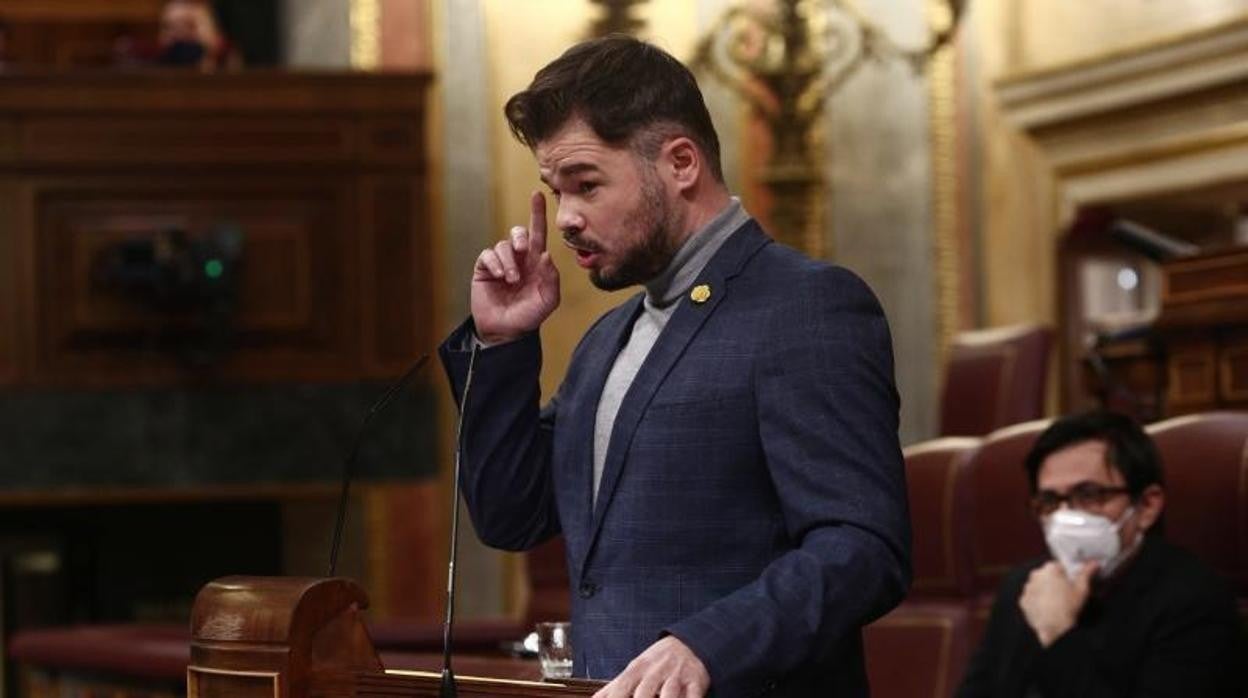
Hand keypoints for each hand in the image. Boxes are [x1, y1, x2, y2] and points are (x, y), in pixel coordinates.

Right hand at [471, 191, 559, 343]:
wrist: (506, 331)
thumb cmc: (529, 316)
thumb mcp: (548, 300)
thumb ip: (552, 278)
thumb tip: (547, 254)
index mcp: (537, 262)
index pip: (538, 233)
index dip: (537, 214)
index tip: (536, 194)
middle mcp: (519, 259)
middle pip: (518, 233)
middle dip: (520, 236)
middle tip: (524, 249)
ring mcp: (501, 263)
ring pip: (503, 245)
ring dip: (509, 261)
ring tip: (511, 280)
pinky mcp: (485, 269)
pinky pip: (488, 255)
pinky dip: (495, 263)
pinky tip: (500, 276)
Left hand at [592, 636, 709, 697]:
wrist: (689, 643)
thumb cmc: (656, 662)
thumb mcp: (634, 669)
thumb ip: (613, 688)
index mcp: (637, 670)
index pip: (621, 687)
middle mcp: (656, 672)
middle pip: (644, 693)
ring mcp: (676, 676)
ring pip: (669, 694)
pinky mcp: (695, 682)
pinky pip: (694, 696)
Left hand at [1019, 560, 1095, 646]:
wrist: (1054, 627)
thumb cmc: (1068, 607)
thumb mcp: (1082, 588)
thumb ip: (1087, 572)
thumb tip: (1093, 564)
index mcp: (1050, 568)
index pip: (1059, 566)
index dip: (1067, 575)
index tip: (1071, 583)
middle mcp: (1036, 575)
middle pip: (1047, 575)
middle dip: (1055, 582)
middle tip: (1066, 594)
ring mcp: (1028, 588)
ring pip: (1038, 586)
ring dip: (1045, 591)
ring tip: (1057, 603)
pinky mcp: (1023, 601)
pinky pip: (1032, 598)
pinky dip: (1038, 602)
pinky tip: (1048, 609)